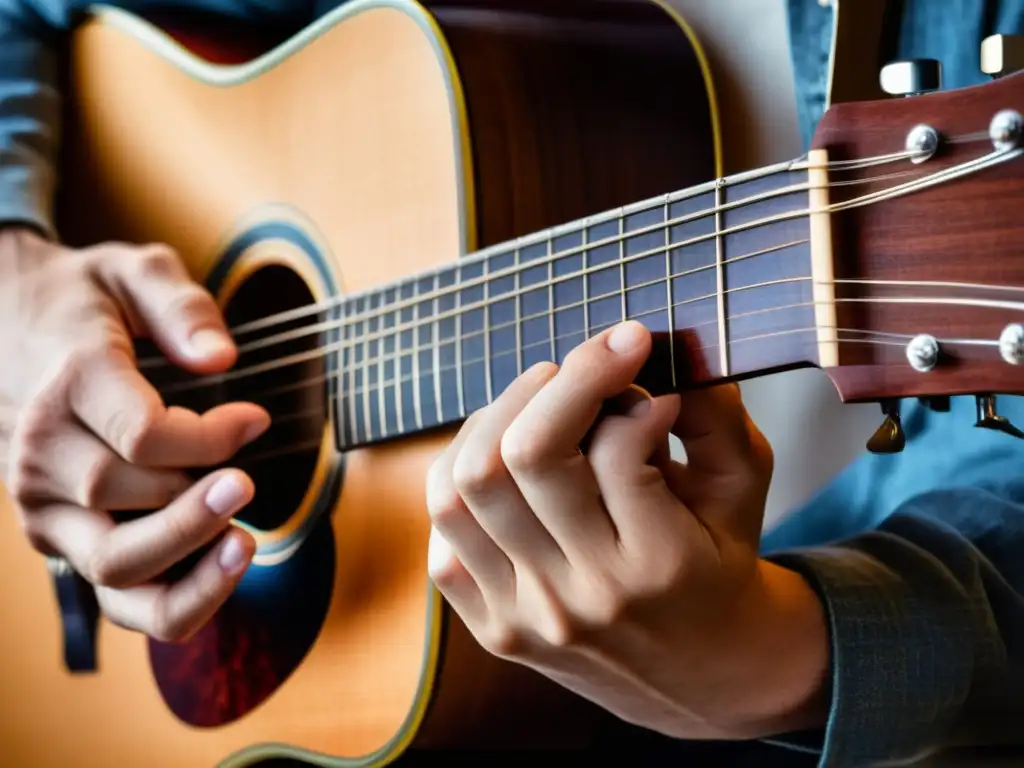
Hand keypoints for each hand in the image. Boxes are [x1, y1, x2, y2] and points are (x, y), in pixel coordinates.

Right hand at [0, 226, 269, 641]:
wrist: (1, 324)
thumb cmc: (82, 301)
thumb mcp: (132, 270)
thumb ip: (180, 304)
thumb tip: (222, 359)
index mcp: (69, 381)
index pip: (144, 434)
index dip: (212, 438)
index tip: (255, 419)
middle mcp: (42, 449)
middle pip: (126, 497)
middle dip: (200, 500)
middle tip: (247, 486)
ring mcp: (41, 501)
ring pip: (114, 564)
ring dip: (188, 563)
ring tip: (242, 544)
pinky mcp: (55, 533)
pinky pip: (114, 592)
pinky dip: (171, 601)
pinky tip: (219, 575)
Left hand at [425, 321, 829, 739]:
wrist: (701, 676)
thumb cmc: (719, 564)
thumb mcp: (744, 487)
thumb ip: (716, 411)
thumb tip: (665, 348)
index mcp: (661, 564)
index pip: (615, 443)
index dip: (623, 381)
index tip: (640, 362)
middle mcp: (585, 597)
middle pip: (524, 454)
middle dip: (554, 381)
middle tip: (580, 364)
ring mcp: (528, 616)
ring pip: (464, 486)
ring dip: (494, 418)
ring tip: (535, 401)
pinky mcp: (492, 628)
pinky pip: (443, 535)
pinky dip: (462, 477)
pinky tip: (504, 461)